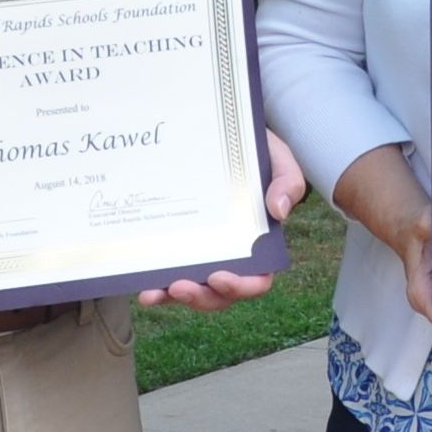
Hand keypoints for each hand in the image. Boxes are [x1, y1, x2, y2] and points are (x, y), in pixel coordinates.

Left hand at [136, 129, 310, 309]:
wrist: (225, 135)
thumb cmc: (257, 151)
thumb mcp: (278, 159)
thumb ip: (287, 181)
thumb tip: (279, 211)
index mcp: (260, 243)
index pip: (257, 279)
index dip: (241, 287)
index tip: (220, 277)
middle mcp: (232, 255)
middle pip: (220, 293)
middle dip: (201, 297)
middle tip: (180, 286)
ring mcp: (203, 252)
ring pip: (192, 289)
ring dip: (173, 296)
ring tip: (154, 293)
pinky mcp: (179, 243)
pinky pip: (169, 272)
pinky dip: (157, 285)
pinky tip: (144, 287)